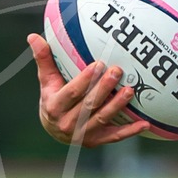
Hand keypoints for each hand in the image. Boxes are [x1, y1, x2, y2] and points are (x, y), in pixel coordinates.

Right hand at [28, 34, 150, 147]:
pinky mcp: (96, 141)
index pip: (72, 92)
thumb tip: (33, 36)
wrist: (54, 130)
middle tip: (117, 71)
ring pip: (103, 119)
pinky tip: (144, 123)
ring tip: (130, 90)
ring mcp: (82, 134)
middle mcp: (68, 123)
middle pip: (89, 105)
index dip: (85, 80)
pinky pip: (115, 137)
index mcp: (55, 107)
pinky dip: (130, 131)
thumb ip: (44, 59)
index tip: (98, 64)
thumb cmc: (52, 98)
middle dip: (104, 88)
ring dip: (117, 105)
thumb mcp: (46, 80)